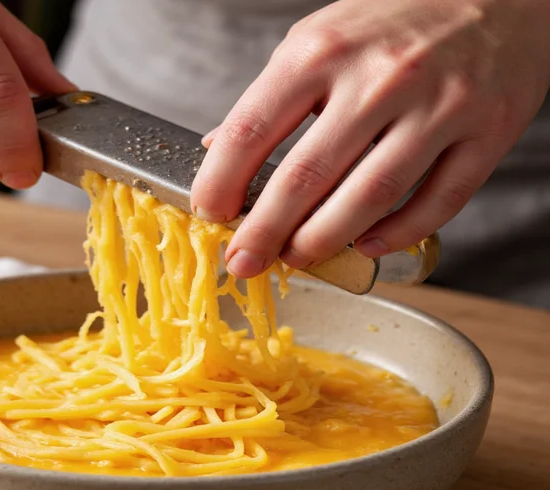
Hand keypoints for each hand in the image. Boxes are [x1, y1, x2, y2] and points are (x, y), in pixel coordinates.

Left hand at [191, 0, 549, 276]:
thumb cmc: (394, 23)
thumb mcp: (319, 40)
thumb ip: (270, 98)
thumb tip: (215, 150)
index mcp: (322, 51)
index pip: (251, 129)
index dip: (220, 182)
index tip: (208, 213)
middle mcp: (379, 78)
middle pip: (306, 175)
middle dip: (264, 232)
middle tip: (243, 260)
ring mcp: (438, 106)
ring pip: (370, 197)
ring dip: (323, 241)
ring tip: (297, 257)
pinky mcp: (487, 131)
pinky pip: (437, 203)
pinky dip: (397, 235)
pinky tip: (367, 246)